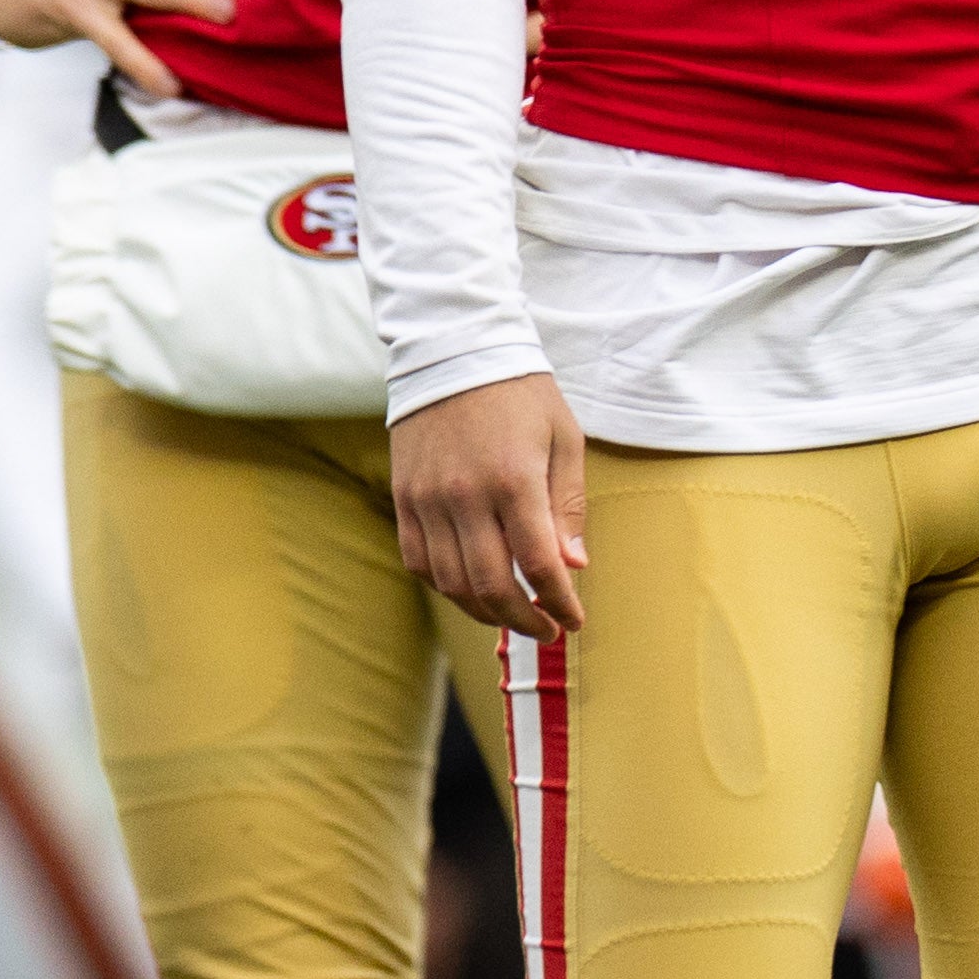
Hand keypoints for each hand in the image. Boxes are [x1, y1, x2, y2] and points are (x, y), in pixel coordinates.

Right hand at [392, 370, 588, 641]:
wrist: (454, 349)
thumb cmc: (521, 393)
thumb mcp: (564, 439)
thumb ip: (567, 506)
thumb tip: (572, 566)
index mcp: (513, 480)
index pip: (537, 564)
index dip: (559, 602)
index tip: (575, 621)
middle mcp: (464, 495)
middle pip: (490, 585)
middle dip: (524, 620)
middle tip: (548, 630)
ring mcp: (427, 499)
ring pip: (450, 582)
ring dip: (484, 612)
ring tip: (513, 616)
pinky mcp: (403, 497)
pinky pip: (418, 560)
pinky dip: (445, 586)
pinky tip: (470, 590)